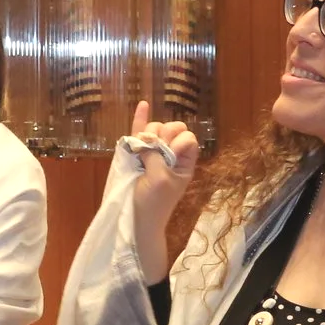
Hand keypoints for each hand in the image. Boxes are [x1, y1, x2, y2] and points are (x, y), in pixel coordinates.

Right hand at [124, 102, 201, 276]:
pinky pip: (139, 131)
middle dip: (163, 135)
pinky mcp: (136, 154)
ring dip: (150, 132)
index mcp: (184, 163)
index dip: (177, 141)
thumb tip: (148, 138)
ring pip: (155, 129)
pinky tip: (143, 104)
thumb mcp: (160, 179)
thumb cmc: (153, 203)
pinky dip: (141, 118)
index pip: (187, 138)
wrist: (137, 220)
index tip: (168, 155)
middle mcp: (171, 155)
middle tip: (153, 154)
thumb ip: (157, 155)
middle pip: (172, 129)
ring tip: (142, 149)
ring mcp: (153, 153)